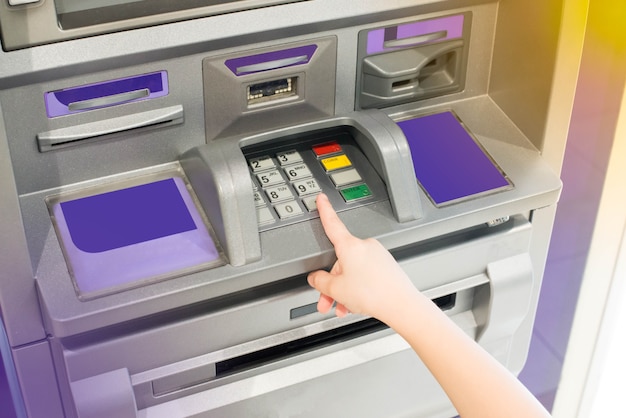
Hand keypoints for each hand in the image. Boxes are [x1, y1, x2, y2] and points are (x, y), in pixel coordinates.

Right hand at [307, 194, 416, 319]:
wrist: (401, 305)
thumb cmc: (372, 293)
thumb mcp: (335, 289)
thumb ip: (320, 281)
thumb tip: (316, 277)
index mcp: (350, 246)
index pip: (332, 223)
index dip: (324, 210)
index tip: (321, 199)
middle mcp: (365, 246)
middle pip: (339, 261)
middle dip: (332, 282)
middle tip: (327, 299)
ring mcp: (377, 255)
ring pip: (352, 271)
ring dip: (344, 291)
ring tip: (341, 307)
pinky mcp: (386, 266)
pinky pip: (364, 275)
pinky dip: (357, 289)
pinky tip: (354, 305)